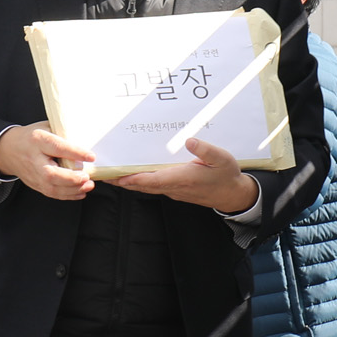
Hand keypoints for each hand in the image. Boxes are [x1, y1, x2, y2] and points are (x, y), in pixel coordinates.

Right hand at [0, 121, 95, 200]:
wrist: (9, 150)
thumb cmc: (31, 137)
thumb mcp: (46, 127)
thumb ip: (63, 133)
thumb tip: (85, 141)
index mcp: (37, 140)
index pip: (57, 147)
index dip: (75, 152)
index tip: (91, 157)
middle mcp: (34, 159)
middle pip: (51, 173)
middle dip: (71, 178)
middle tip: (86, 177)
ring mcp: (33, 175)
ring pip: (52, 187)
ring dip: (72, 189)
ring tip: (88, 185)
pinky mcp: (35, 184)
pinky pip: (52, 193)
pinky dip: (68, 195)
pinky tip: (80, 192)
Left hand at [115, 137, 258, 212]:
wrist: (233, 195)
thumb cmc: (226, 176)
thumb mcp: (222, 159)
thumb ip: (205, 150)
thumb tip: (189, 141)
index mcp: (183, 178)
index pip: (153, 180)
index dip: (134, 178)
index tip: (117, 175)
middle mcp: (174, 187)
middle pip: (143, 185)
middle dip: (122, 181)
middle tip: (103, 174)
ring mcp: (174, 190)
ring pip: (146, 187)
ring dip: (128, 182)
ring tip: (111, 174)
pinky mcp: (175, 190)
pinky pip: (152, 187)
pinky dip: (139, 182)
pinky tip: (132, 175)